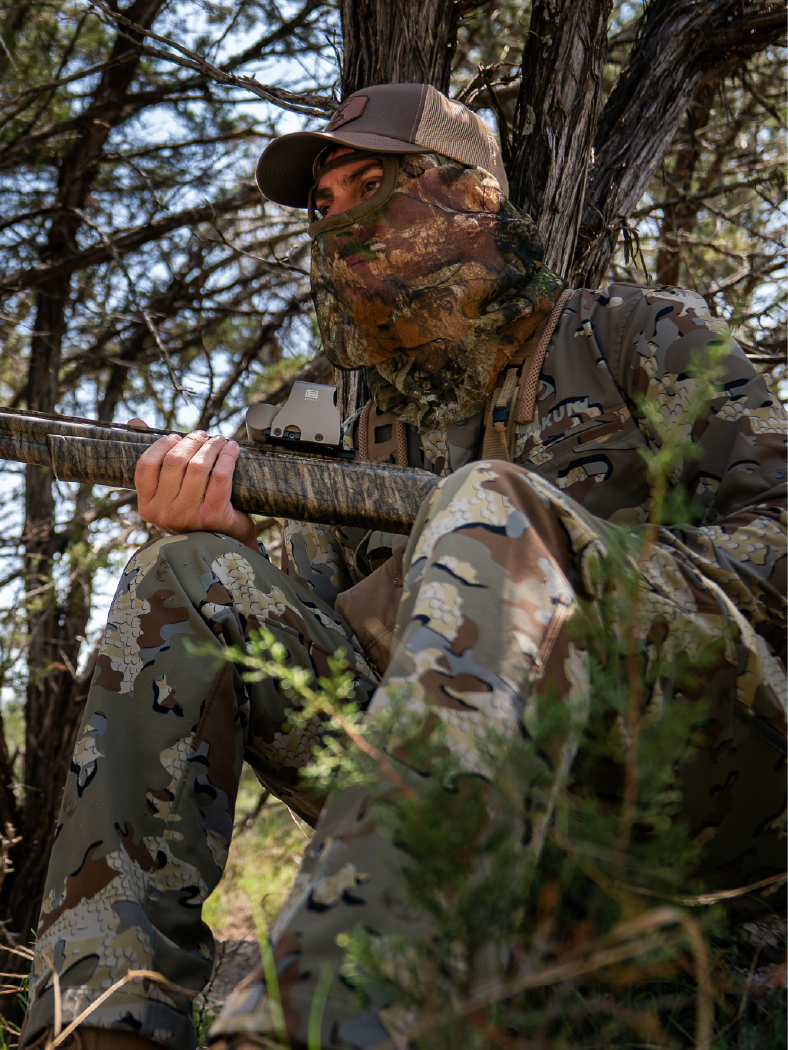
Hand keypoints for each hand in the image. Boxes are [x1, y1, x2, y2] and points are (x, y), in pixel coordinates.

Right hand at [129, 419, 256, 551]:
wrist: (223, 544)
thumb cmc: (194, 512)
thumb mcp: (169, 493)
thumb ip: (153, 460)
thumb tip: (133, 422)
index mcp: (147, 505)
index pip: (146, 465)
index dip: (162, 444)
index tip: (176, 436)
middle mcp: (164, 512)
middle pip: (176, 462)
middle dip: (192, 441)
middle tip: (203, 435)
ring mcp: (188, 516)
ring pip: (199, 467)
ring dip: (212, 446)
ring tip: (220, 440)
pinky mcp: (213, 516)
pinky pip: (220, 477)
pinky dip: (228, 457)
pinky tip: (232, 449)